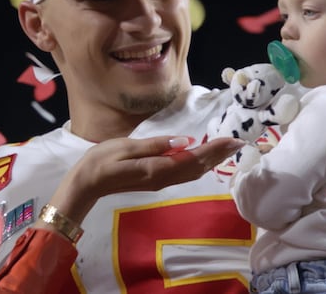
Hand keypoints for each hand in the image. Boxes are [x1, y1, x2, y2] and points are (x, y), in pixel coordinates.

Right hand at [45, 136, 244, 225]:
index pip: (193, 158)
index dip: (215, 149)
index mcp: (157, 168)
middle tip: (240, 143)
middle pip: (198, 167)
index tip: (233, 140)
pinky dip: (198, 165)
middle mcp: (163, 178)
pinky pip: (183, 173)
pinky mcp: (155, 181)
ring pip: (193, 172)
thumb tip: (185, 141)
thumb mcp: (125, 147)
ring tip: (227, 149)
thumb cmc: (101, 162)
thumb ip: (156, 145)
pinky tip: (203, 158)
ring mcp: (159, 182)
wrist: (85, 185)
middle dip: (219, 155)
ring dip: (211, 160)